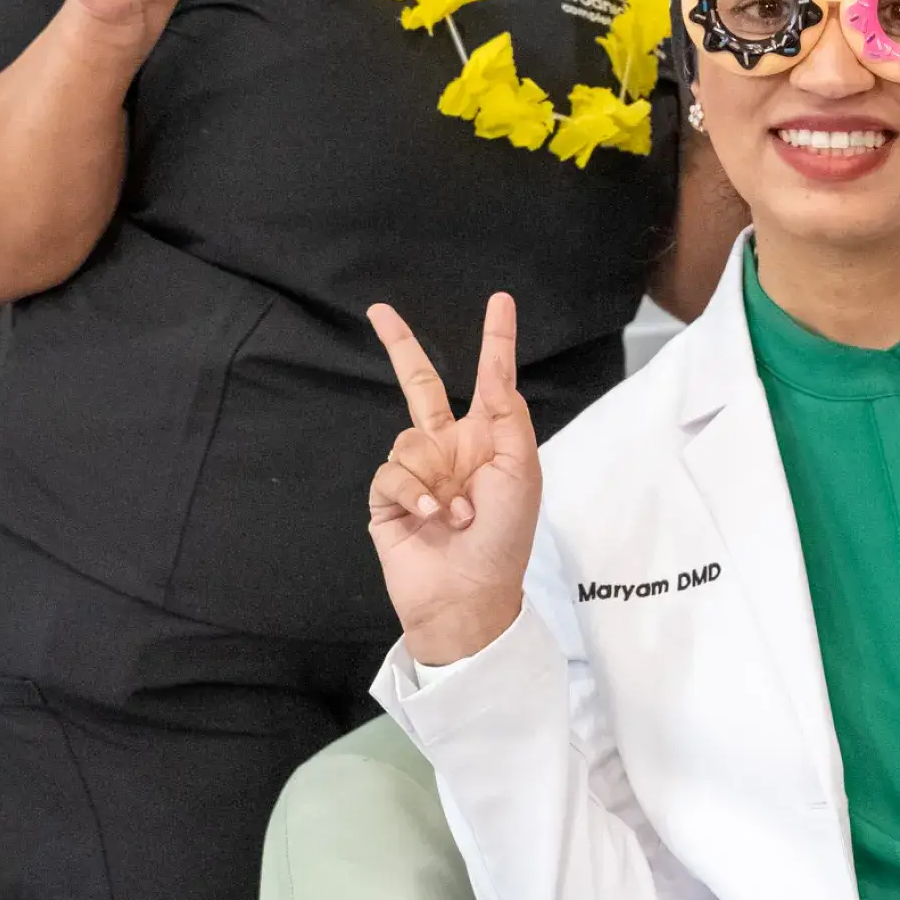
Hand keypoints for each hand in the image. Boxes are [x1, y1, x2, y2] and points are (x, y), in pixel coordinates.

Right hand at [367, 293, 541, 664]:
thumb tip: (496, 372)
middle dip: (399, 346)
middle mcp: (449, 449)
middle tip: (378, 310)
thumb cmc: (505, 537)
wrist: (470, 597)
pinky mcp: (388, 499)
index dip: (494, 341)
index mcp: (486, 439)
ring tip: (457, 514)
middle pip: (418, 385)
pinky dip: (413, 494)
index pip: (488, 379)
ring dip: (435, 477)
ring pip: (408, 439)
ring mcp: (417, 473)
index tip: (500, 302)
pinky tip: (431, 518)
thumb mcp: (522, 470)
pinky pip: (391, 472)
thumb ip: (507, 416)